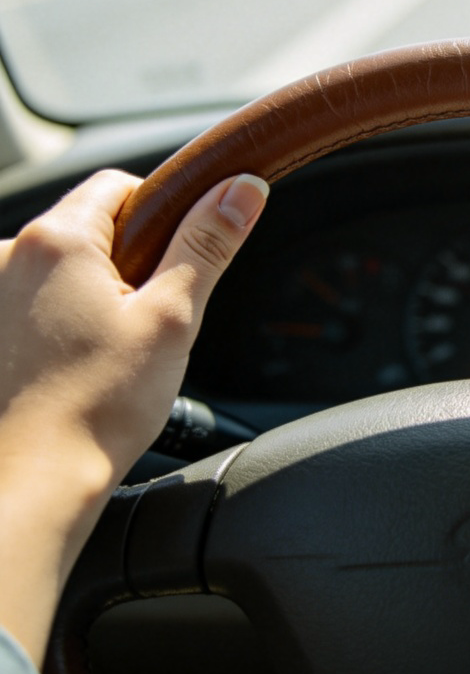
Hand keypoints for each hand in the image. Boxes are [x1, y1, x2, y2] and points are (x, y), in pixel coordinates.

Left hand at [0, 169, 267, 662]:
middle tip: (148, 319)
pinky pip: (30, 300)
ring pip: (61, 268)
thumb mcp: (172, 316)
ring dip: (90, 293)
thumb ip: (208, 243)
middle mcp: (7, 255)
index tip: (176, 262)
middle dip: (126, 262)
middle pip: (89, 227)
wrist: (30, 487)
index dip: (162, 216)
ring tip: (108, 351)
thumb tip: (243, 188)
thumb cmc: (97, 408)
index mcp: (57, 240)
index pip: (121, 186)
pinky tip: (73, 365)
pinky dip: (57, 320)